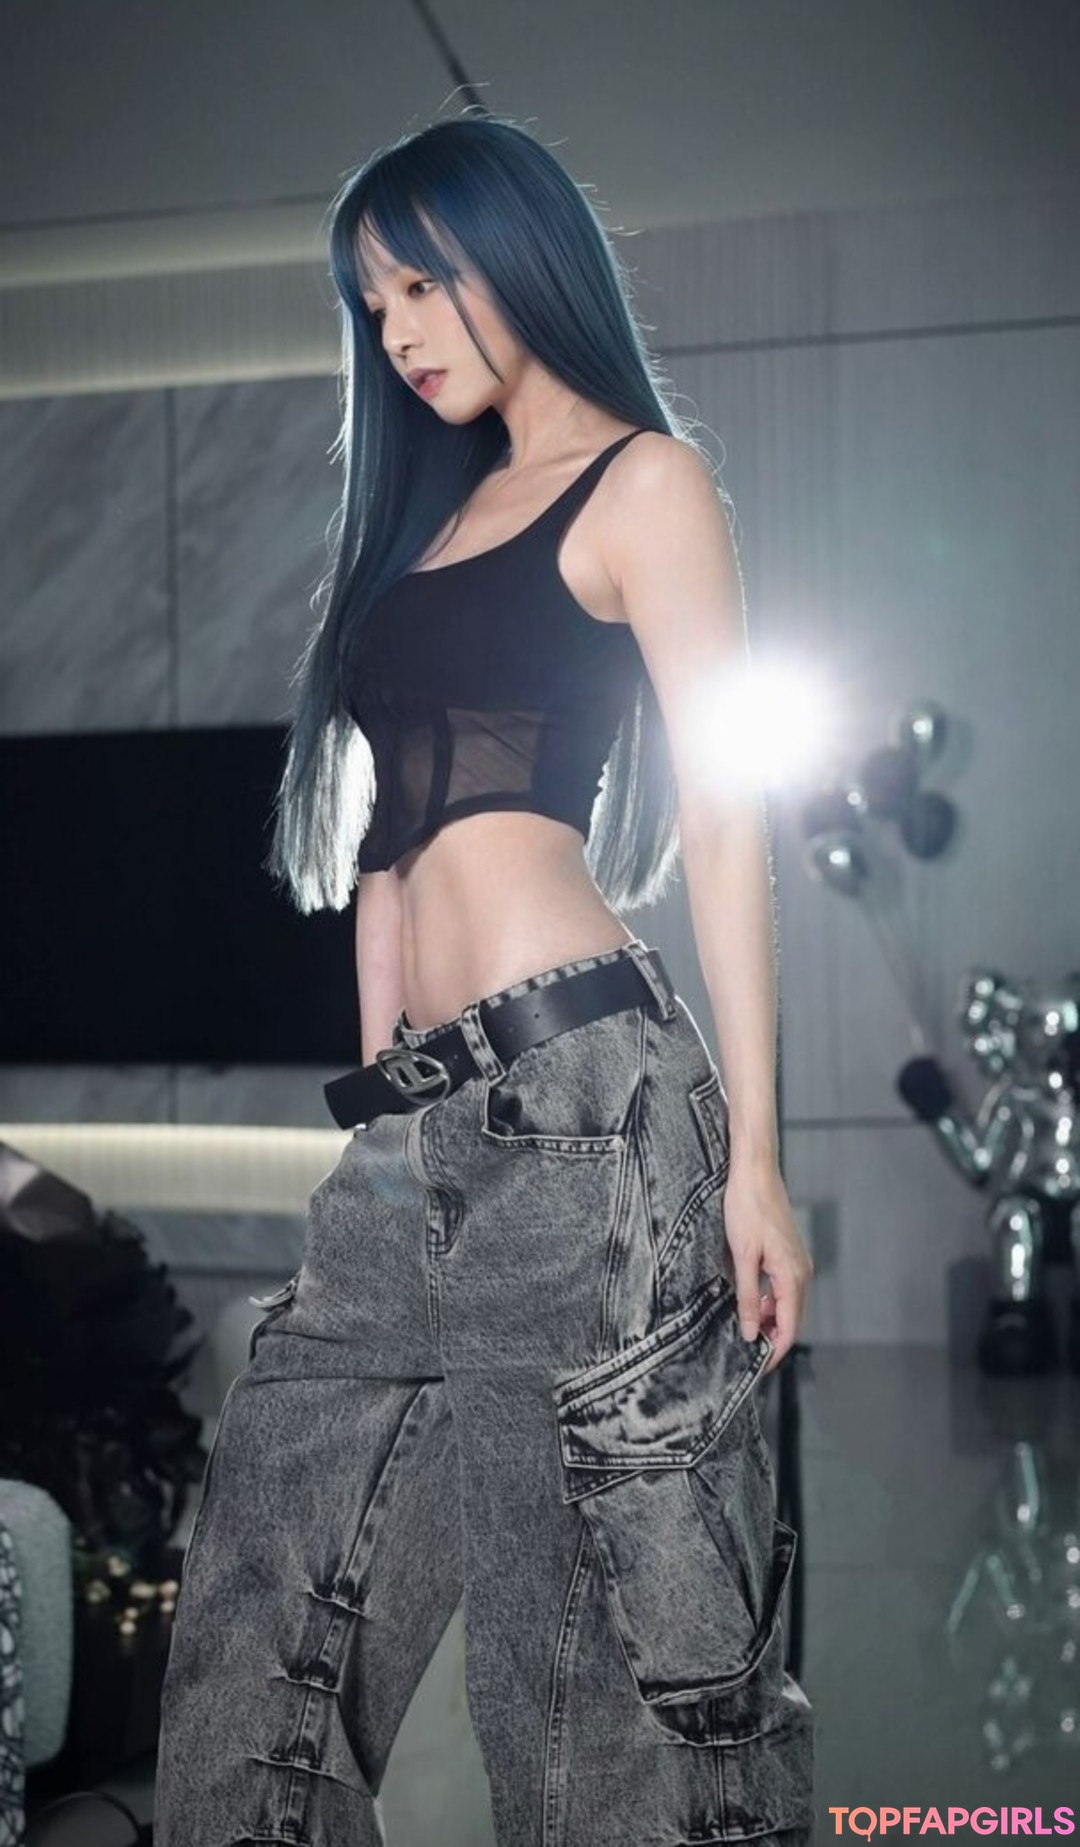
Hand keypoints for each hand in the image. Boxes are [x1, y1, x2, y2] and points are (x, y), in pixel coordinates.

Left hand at [722, 1156, 812, 1373]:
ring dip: (769, 1318)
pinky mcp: (790, 1253)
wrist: (755, 1172)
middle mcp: (802, 1273)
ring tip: (743, 1325)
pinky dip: (770, 1300)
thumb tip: (749, 1332)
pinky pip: (784, 1288)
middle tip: (745, 1352)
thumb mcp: (742, 1257)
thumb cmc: (747, 1208)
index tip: (756, 1368)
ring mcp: (798, 1262)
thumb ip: (747, 1297)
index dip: (774, 1351)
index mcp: (792, 1277)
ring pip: (788, 1304)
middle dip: (771, 1338)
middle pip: (791, 1319)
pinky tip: (750, 1300)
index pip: (789, 1328)